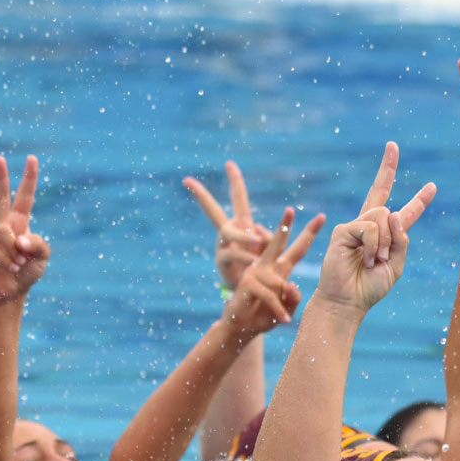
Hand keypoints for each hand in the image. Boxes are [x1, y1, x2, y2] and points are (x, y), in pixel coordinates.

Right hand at [0, 155, 49, 302]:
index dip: (28, 178)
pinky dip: (5, 260)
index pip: (24, 197)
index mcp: (18, 223)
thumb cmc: (27, 271)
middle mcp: (0, 225)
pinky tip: (9, 268)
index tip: (31, 159)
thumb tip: (18, 238)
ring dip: (14, 252)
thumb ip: (38, 243)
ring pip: (2, 232)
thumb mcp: (43, 257)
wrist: (11, 292)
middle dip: (0, 177)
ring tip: (18, 264)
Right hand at [185, 161, 272, 289]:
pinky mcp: (221, 262)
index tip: (229, 163)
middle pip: (213, 211)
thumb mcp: (272, 251)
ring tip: (256, 242)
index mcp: (243, 226)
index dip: (235, 181)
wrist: (253, 297)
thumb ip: (270, 238)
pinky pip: (231, 254)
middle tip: (187, 181)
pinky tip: (253, 259)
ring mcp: (222, 246)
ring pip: (227, 232)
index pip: (239, 199)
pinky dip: (243, 255)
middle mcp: (228, 233)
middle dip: (200, 196)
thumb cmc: (263, 271)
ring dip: (243, 236)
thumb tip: (258, 230)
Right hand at [222, 207, 324, 342]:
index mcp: (279, 269)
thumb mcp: (286, 308)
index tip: (322, 217)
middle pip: (277, 242)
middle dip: (284, 225)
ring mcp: (255, 272)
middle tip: (290, 209)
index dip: (309, 234)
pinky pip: (270, 295)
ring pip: (279, 283)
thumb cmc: (264, 316)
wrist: (241, 328)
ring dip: (281, 304)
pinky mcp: (247, 283)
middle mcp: (266, 266)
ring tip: (279, 317)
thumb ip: (293, 298)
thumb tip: (290, 285)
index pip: (297, 249)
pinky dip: (277, 310)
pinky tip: (284, 321)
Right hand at [308, 143, 436, 323]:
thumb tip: (393, 213)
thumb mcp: (396, 265)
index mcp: (386, 236)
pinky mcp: (343, 229)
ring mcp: (355, 225)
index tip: (432, 186)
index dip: (419, 200)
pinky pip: (370, 226)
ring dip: (384, 243)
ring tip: (373, 261)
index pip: (404, 212)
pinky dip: (373, 245)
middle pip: (383, 195)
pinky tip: (365, 259)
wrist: (347, 301)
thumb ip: (401, 240)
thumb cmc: (369, 287)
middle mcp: (369, 225)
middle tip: (390, 162)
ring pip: (384, 216)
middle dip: (387, 174)